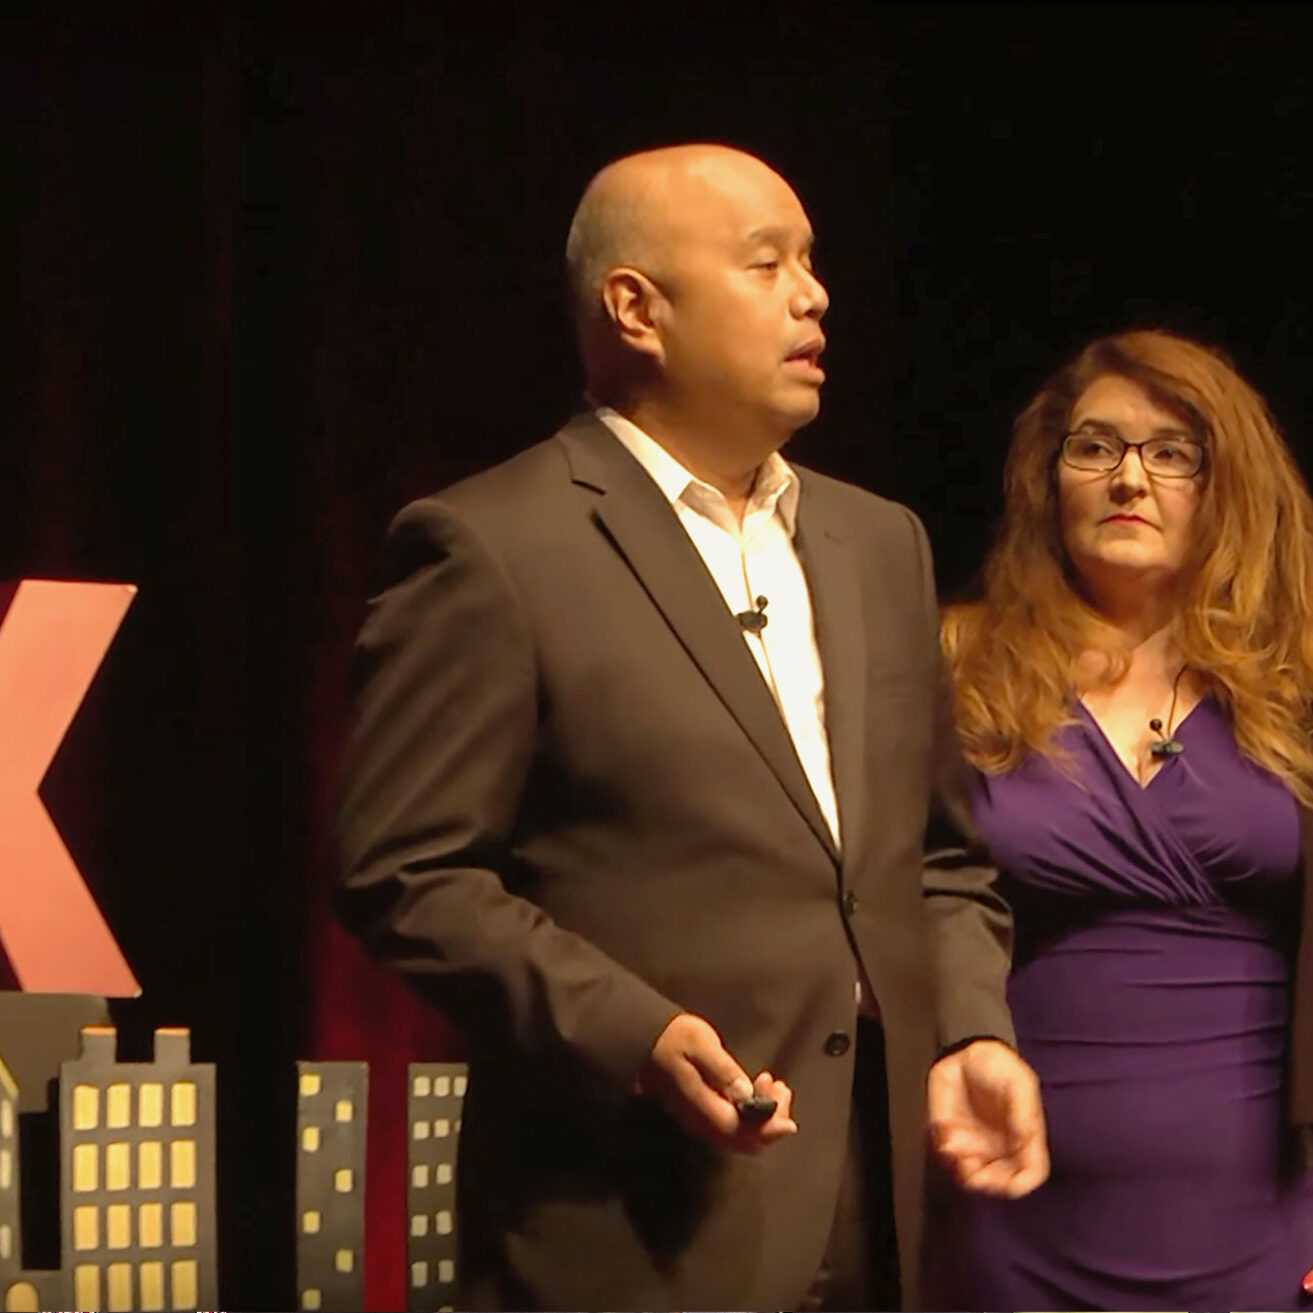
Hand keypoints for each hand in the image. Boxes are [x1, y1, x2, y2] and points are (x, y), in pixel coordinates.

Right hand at [636, 1012, 796, 1153]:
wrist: (644, 1039)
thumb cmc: (674, 1037)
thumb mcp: (700, 1044)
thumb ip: (723, 1070)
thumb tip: (747, 1095)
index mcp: (703, 1107)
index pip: (742, 1132)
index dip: (769, 1124)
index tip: (784, 1099)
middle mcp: (703, 1123)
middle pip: (746, 1140)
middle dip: (772, 1120)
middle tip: (780, 1087)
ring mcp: (701, 1121)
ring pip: (741, 1136)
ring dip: (763, 1116)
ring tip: (772, 1084)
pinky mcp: (702, 1114)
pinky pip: (733, 1126)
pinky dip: (752, 1114)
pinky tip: (755, 1088)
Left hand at [927, 1038, 1047, 1196]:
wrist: (966, 1053)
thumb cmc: (999, 1066)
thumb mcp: (1019, 1082)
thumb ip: (1024, 1112)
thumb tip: (1025, 1139)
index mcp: (1025, 1137)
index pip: (1030, 1173)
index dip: (1019, 1183)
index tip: (1004, 1180)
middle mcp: (1003, 1146)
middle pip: (1000, 1182)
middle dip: (987, 1180)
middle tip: (974, 1168)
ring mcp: (979, 1143)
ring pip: (973, 1174)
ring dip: (964, 1167)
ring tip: (957, 1145)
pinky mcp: (955, 1136)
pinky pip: (950, 1157)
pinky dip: (947, 1151)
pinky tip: (948, 1134)